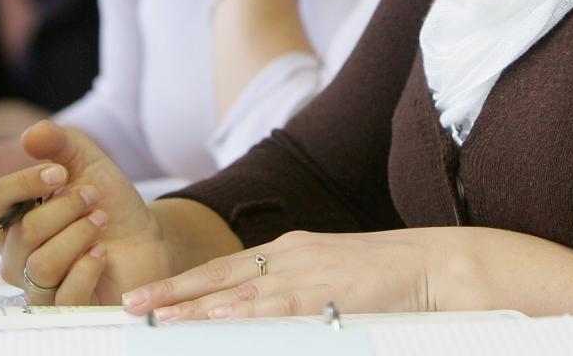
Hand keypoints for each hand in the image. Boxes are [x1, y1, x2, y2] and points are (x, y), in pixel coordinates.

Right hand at [0, 121, 174, 305]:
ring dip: (79, 235)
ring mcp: (38, 286)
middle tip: (94, 198)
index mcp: (10, 220)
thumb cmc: (108, 202)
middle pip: (24, 232)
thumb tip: (30, 136)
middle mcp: (15, 257)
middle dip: (67, 207)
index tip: (61, 172)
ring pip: (42, 264)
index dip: (24, 182)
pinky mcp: (65, 309)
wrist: (147, 239)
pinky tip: (102, 253)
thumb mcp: (87, 162)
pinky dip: (87, 268)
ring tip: (100, 222)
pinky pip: (64, 296)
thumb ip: (58, 143)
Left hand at [122, 227, 572, 334]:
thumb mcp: (335, 283)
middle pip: (219, 276)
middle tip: (130, 306)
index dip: (185, 284)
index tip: (150, 297)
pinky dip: (242, 311)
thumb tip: (264, 319)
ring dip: (193, 306)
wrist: (442, 265)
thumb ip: (297, 298)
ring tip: (155, 319)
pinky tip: (213, 317)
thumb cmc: (392, 281)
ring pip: (237, 292)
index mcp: (292, 252)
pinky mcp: (330, 290)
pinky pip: (277, 304)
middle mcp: (292, 256)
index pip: (226, 270)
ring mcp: (309, 271)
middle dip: (172, 292)